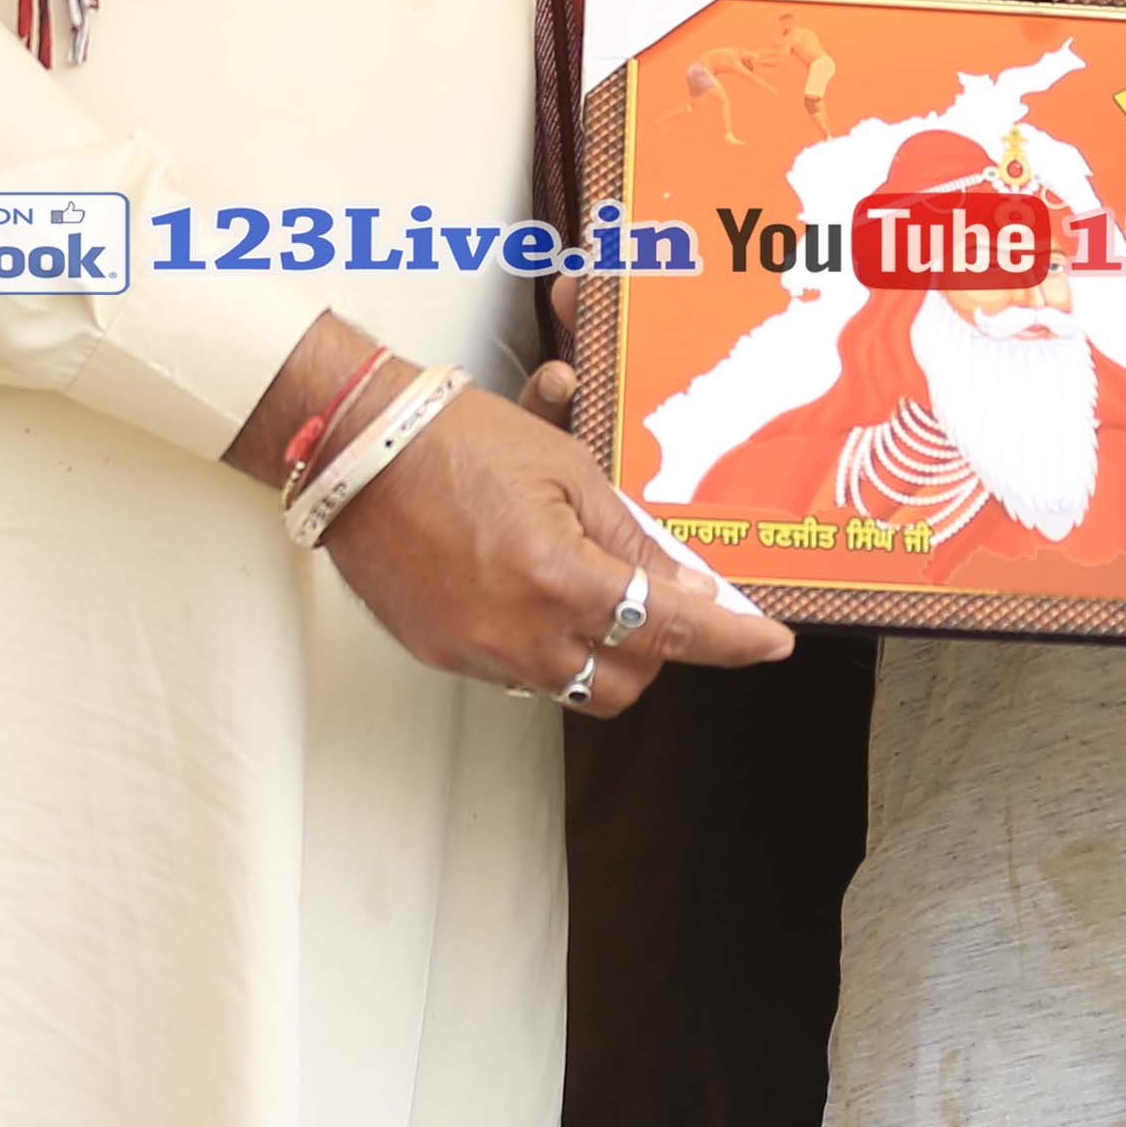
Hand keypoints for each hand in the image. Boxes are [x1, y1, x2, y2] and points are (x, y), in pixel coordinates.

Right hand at [314, 379, 790, 714]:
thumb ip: (630, 540)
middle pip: (627, 681)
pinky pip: (518, 673)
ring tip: (592, 593)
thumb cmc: (453, 440)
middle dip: (658, 650)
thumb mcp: (566, 470)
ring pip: (572, 686)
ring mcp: (476, 652)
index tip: (769, 644)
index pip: (670, 630)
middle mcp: (518, 632)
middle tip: (661, 601)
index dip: (731, 642)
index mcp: (556, 577)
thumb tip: (686, 589)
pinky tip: (533, 592)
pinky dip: (545, 645)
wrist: (356, 449)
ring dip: (600, 651)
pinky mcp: (442, 655)